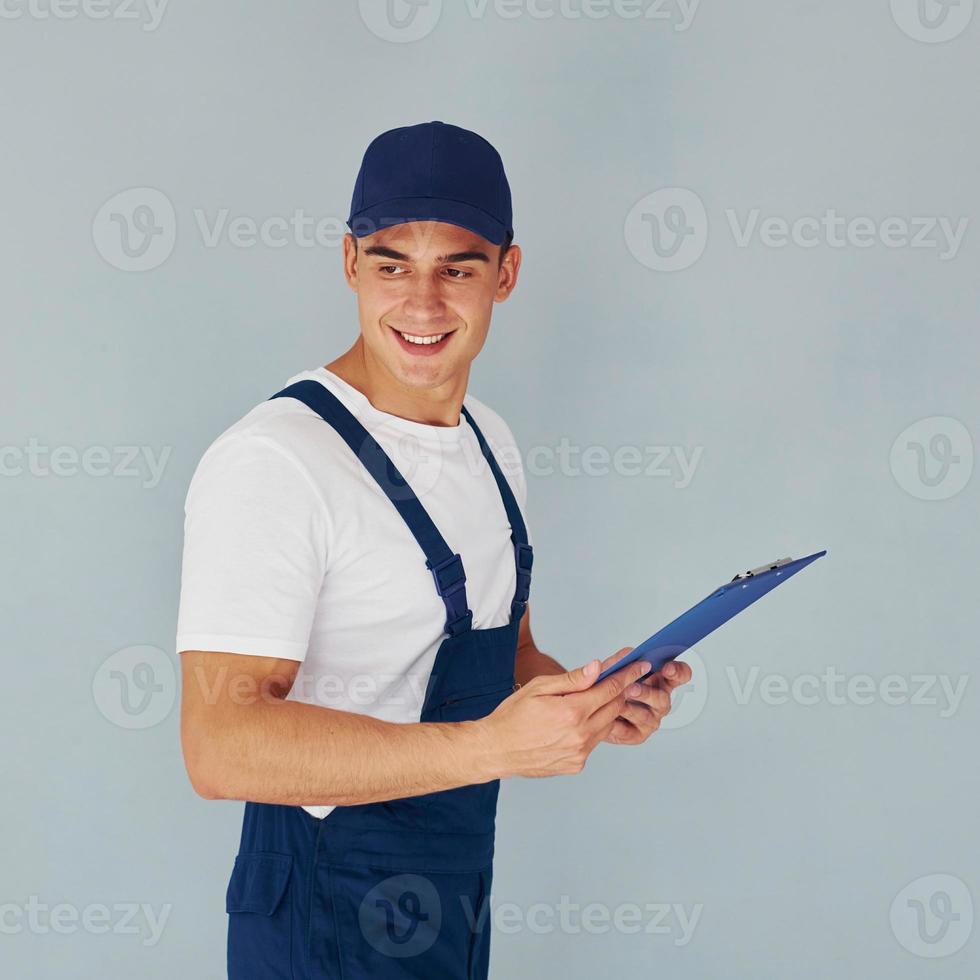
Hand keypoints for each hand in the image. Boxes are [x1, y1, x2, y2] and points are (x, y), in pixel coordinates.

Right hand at [476, 655, 652, 778]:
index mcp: (572, 711)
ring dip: (606, 711)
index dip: (627, 675)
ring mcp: (580, 752)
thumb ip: (572, 679)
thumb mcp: (539, 688)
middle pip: (614, 707)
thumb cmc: (513, 716)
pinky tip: (576, 722)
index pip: (610, 689)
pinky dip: (591, 729)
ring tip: (594, 700)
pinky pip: (593, 742)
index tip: (640, 667)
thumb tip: (597, 668)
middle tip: (622, 679)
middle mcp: (580, 735)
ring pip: (606, 725)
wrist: (497, 749)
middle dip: (620, 691)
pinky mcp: (576, 764)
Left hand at [599, 648, 692, 744]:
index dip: (678, 671)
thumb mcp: (610, 668)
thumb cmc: (605, 686)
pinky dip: (617, 723)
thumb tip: (629, 653)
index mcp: (659, 679)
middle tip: (631, 688)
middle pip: (663, 697)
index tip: (667, 667)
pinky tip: (608, 718)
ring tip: (616, 703)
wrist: (588, 710)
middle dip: (646, 693)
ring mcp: (650, 718)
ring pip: (646, 716)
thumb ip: (620, 660)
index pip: (680, 674)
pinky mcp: (637, 735)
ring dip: (630, 708)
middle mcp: (659, 699)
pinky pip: (629, 731)